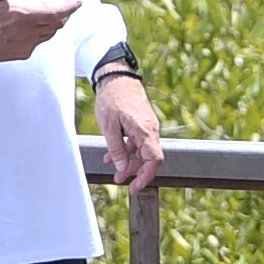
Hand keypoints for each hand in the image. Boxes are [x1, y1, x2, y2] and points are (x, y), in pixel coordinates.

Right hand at [0, 0, 82, 63]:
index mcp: (24, 17)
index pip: (56, 13)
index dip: (69, 7)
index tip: (77, 0)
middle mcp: (29, 33)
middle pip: (56, 24)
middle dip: (63, 14)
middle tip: (65, 4)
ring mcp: (26, 45)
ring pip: (49, 34)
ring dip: (53, 24)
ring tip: (53, 14)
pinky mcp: (22, 53)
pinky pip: (38, 43)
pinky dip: (42, 34)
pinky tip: (36, 27)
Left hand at [95, 74, 162, 190]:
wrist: (117, 76)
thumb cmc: (113, 98)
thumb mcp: (109, 126)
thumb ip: (116, 149)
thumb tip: (121, 168)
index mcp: (145, 131)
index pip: (154, 160)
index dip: (146, 176)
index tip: (135, 186)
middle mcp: (151, 130)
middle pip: (148, 158)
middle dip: (134, 171)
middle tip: (119, 180)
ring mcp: (147, 127)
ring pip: (142, 151)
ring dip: (129, 162)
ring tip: (114, 169)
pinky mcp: (142, 123)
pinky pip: (138, 142)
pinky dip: (127, 150)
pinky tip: (113, 154)